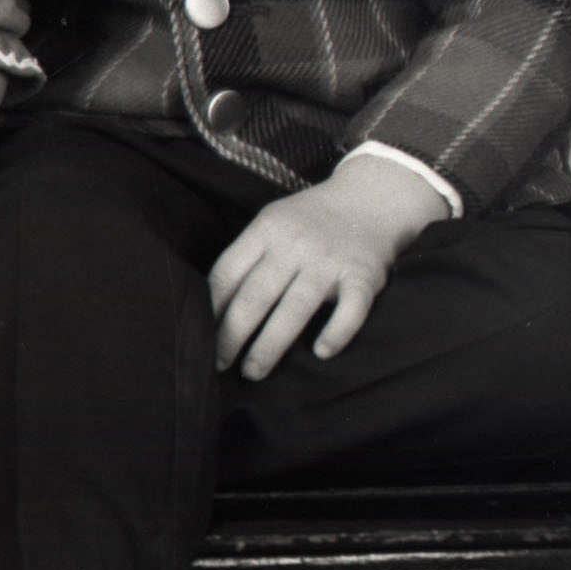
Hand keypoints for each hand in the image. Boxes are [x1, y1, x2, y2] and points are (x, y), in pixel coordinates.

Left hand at [207, 157, 444, 379]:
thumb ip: (248, 255)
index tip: (199, 336)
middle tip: (219, 365)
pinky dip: (336, 333)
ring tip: (253, 372)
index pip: (228, 273)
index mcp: (266, 230)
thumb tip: (214, 304)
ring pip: (294, 309)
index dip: (210, 308)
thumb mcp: (273, 222)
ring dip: (270, 345)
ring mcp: (330, 262)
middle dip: (232, 335)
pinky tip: (320, 353)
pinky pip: (350, 311)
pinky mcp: (365, 277)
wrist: (372, 198)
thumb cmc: (311, 219)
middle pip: (255, 296)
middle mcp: (296, 246)